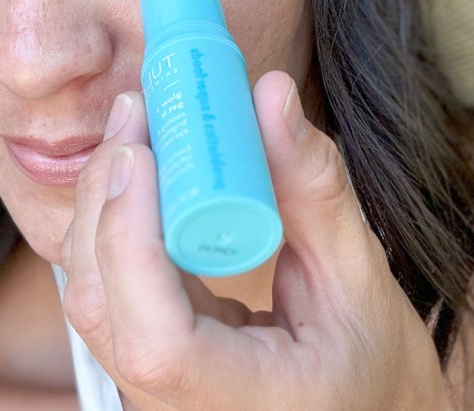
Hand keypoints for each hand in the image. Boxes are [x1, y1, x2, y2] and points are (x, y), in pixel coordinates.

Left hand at [60, 71, 451, 409]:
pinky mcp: (152, 359)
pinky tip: (141, 174)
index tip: (140, 152)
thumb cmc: (380, 369)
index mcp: (245, 400)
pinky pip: (111, 290)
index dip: (130, 242)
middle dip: (107, 197)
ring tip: (137, 129)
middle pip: (103, 307)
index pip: (157, 342)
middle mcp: (179, 407)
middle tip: (137, 112)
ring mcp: (156, 388)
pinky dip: (118, 223)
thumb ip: (315, 189)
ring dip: (105, 203)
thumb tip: (271, 95)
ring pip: (93, 297)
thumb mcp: (362, 279)